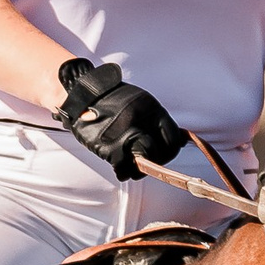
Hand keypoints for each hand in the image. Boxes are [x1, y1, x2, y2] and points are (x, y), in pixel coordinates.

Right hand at [56, 58, 188, 181]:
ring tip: (132, 164)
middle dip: (156, 161)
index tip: (163, 153)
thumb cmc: (112, 99)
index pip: (173, 138)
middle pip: (161, 154)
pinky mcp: (109, 147)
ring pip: (143, 165)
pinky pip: (124, 170)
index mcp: (151, 109)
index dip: (170, 150)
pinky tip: (120, 165)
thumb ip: (157, 120)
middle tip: (148, 161)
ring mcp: (125, 135)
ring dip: (138, 169)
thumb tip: (181, 140)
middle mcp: (140, 121)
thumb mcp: (141, 102)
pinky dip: (122, 171)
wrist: (83, 93)